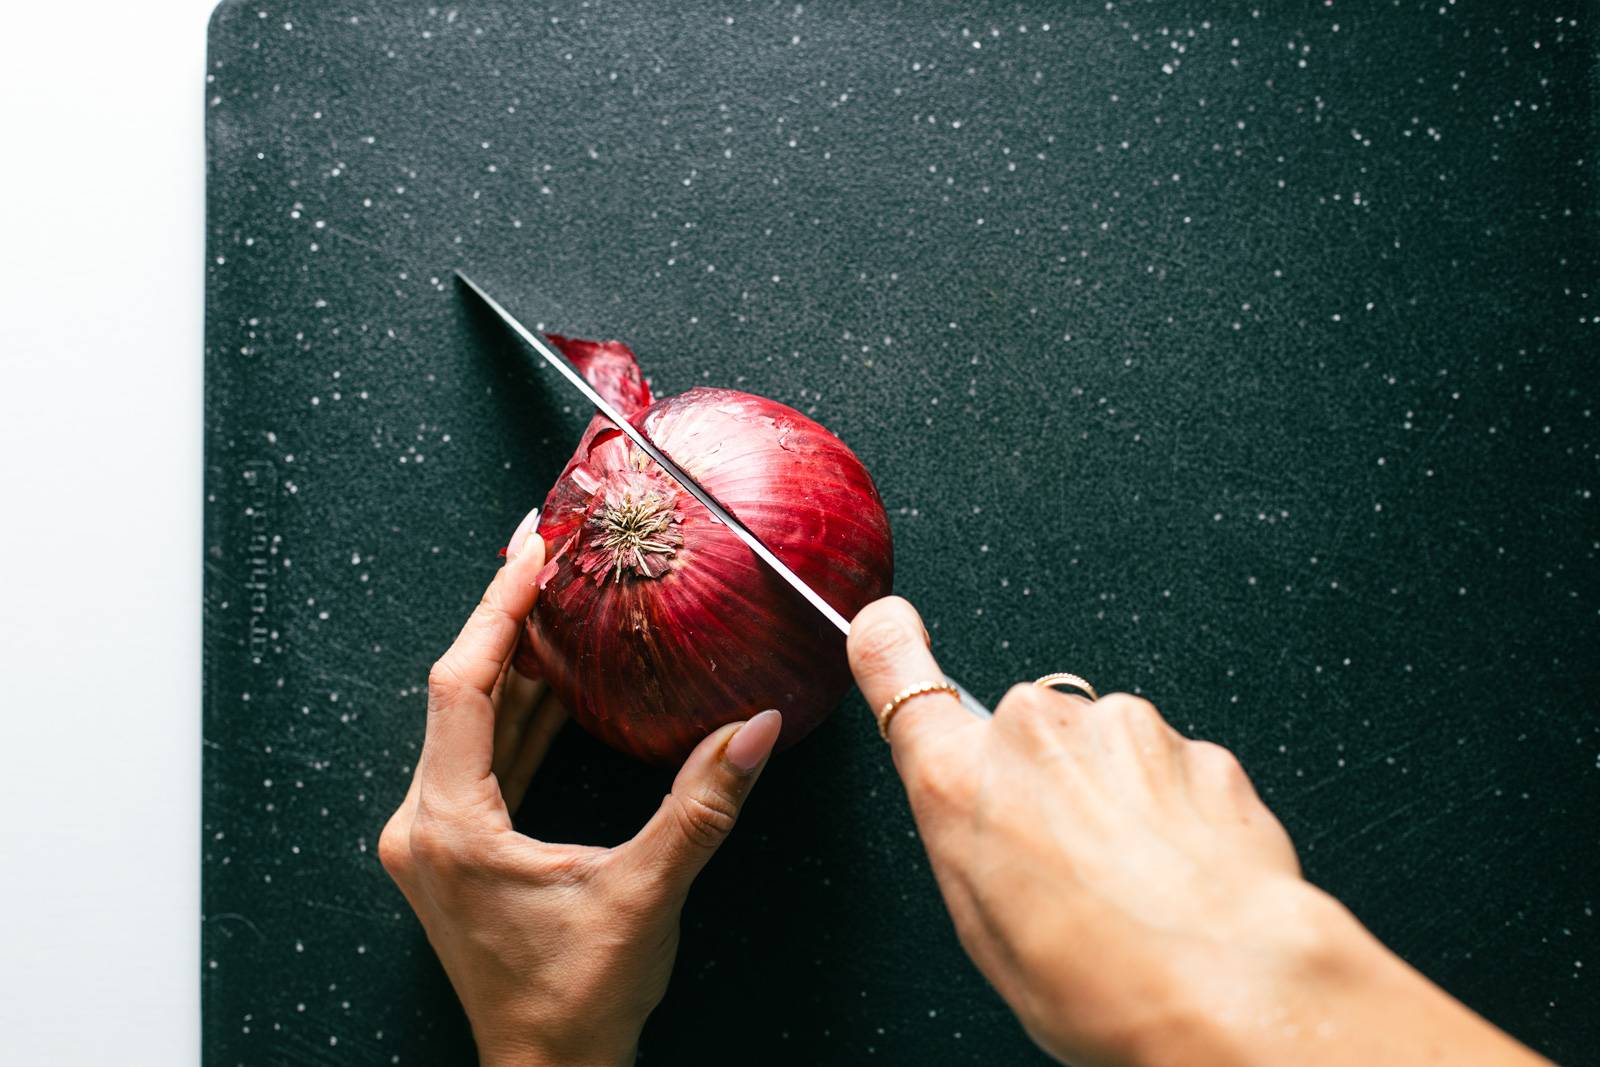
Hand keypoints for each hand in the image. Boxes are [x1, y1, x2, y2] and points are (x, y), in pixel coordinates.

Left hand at [378, 508, 783, 1066]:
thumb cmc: (578, 999)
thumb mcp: (646, 892)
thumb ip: (701, 805)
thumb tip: (753, 731)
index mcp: (453, 824)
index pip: (463, 686)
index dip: (496, 612)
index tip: (528, 556)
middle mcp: (426, 824)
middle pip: (459, 695)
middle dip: (504, 624)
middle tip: (543, 560)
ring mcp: (433, 840)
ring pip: (468, 726)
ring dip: (512, 669)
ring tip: (553, 608)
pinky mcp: (455, 851)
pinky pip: (479, 760)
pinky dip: (517, 719)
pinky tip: (555, 690)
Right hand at [847, 596, 1548, 1066]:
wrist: (1225, 989)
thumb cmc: (1097, 979)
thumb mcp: (981, 925)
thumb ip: (969, 835)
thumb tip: (986, 818)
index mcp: (958, 778)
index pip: (898, 670)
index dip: (892, 642)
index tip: (891, 628)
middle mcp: (1033, 733)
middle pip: (1026, 735)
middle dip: (1047, 782)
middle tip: (1069, 867)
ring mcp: (1122, 730)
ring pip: (1107, 753)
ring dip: (1117, 801)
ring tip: (1135, 888)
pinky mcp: (1197, 746)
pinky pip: (1175, 774)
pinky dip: (1177, 817)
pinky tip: (1183, 880)